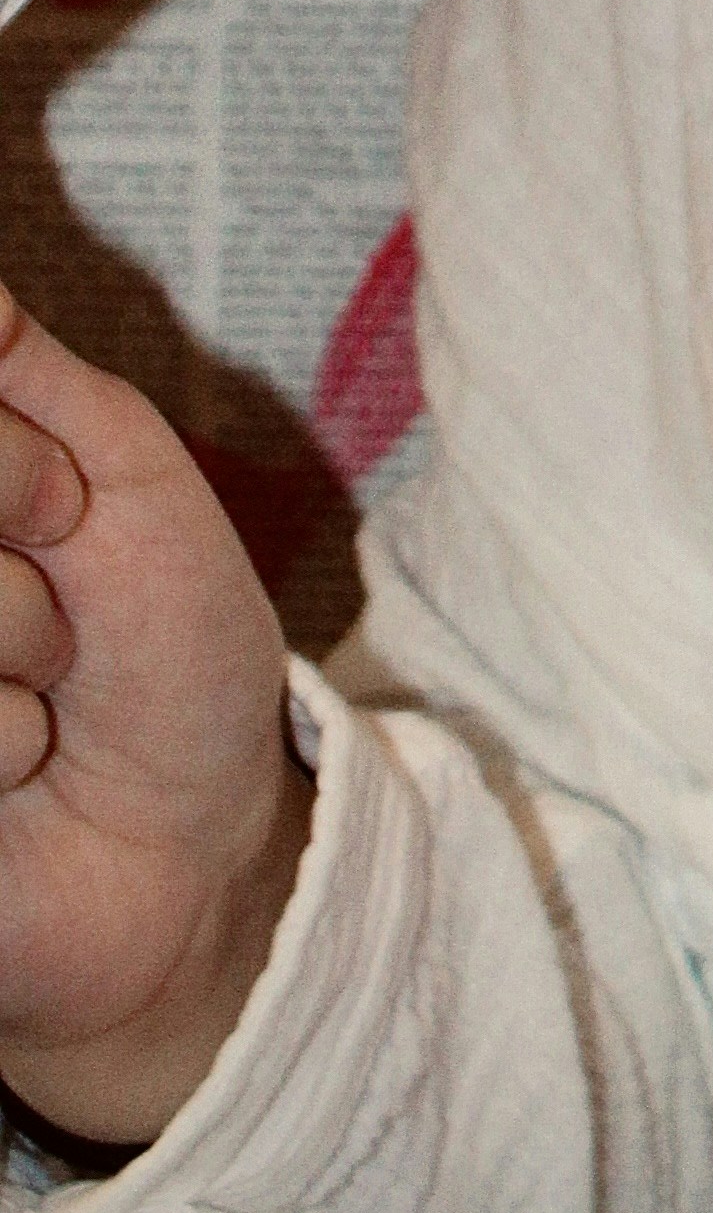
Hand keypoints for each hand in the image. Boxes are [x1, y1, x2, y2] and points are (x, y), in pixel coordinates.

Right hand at [0, 283, 306, 1150]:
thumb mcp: (119, 472)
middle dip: (23, 541)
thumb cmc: (163, 651)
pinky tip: (8, 777)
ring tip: (41, 704)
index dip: (18, 466)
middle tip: (67, 613)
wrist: (193, 842)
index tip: (67, 506)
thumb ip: (24, 370)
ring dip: (14, 654)